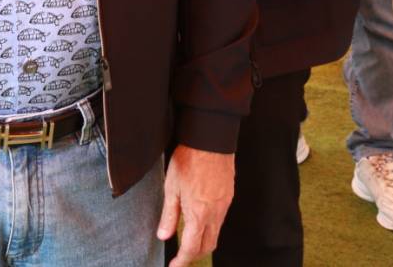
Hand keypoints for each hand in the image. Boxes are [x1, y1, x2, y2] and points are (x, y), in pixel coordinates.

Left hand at [157, 145, 233, 266]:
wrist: (210, 139)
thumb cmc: (188, 159)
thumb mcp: (171, 188)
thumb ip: (169, 215)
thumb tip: (164, 235)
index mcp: (198, 214)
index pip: (192, 248)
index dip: (182, 261)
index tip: (174, 266)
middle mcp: (215, 213)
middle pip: (207, 246)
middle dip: (194, 255)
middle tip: (181, 257)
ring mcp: (224, 205)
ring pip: (216, 234)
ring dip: (203, 242)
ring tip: (189, 240)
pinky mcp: (229, 196)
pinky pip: (221, 219)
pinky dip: (210, 227)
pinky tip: (200, 220)